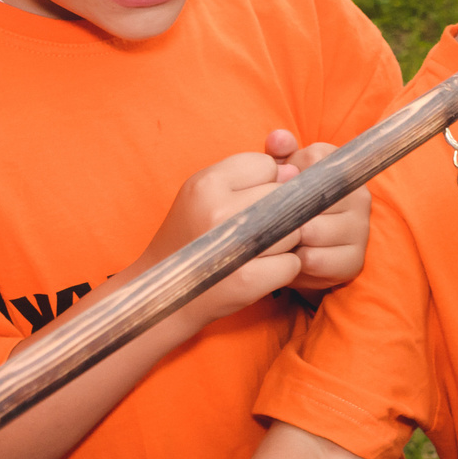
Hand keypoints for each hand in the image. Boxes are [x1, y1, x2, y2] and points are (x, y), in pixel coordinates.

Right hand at [141, 150, 306, 322]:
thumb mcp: (205, 195)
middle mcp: (218, 210)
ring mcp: (233, 246)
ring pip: (294, 231)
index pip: (267, 165)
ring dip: (284, 244)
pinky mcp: (247, 279)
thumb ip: (247, 176)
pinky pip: (292, 263)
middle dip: (279, 214)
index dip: (265, 183)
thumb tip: (293, 173)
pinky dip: (283, 270)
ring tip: (254, 252)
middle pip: (284, 197)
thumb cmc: (192, 239)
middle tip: (251, 232)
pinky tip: (259, 271)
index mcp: (205, 184)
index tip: (247, 202)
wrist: (163, 293)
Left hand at [267, 134, 368, 293]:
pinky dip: (296, 262)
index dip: (285, 178)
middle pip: (312, 199)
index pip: (312, 162)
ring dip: (289, 238)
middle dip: (285, 212)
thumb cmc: (288, 207)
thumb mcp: (281, 177)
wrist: (298, 252)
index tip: (275, 189)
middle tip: (269, 221)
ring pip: (313, 230)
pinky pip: (316, 260)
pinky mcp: (355, 260)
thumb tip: (278, 139)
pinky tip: (292, 258)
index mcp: (342, 167)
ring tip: (279, 240)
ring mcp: (361, 228)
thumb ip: (278, 155)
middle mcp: (359, 195)